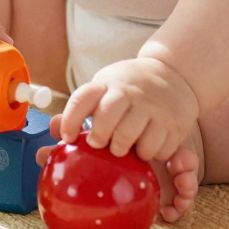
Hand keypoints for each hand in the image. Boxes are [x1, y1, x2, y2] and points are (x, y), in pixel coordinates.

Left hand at [57, 54, 199, 162]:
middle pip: (107, 118)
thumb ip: (81, 109)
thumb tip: (54, 128)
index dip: (70, 120)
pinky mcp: (173, 123)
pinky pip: (157, 148)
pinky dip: (150, 154)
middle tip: (99, 144)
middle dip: (99, 137)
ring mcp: (154, 107)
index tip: (68, 137)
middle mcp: (130, 93)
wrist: (174, 73)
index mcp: (108, 84)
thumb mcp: (105, 89)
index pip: (82, 99)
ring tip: (122, 148)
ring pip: (131, 136)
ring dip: (123, 149)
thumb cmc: (129, 89)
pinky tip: (146, 147)